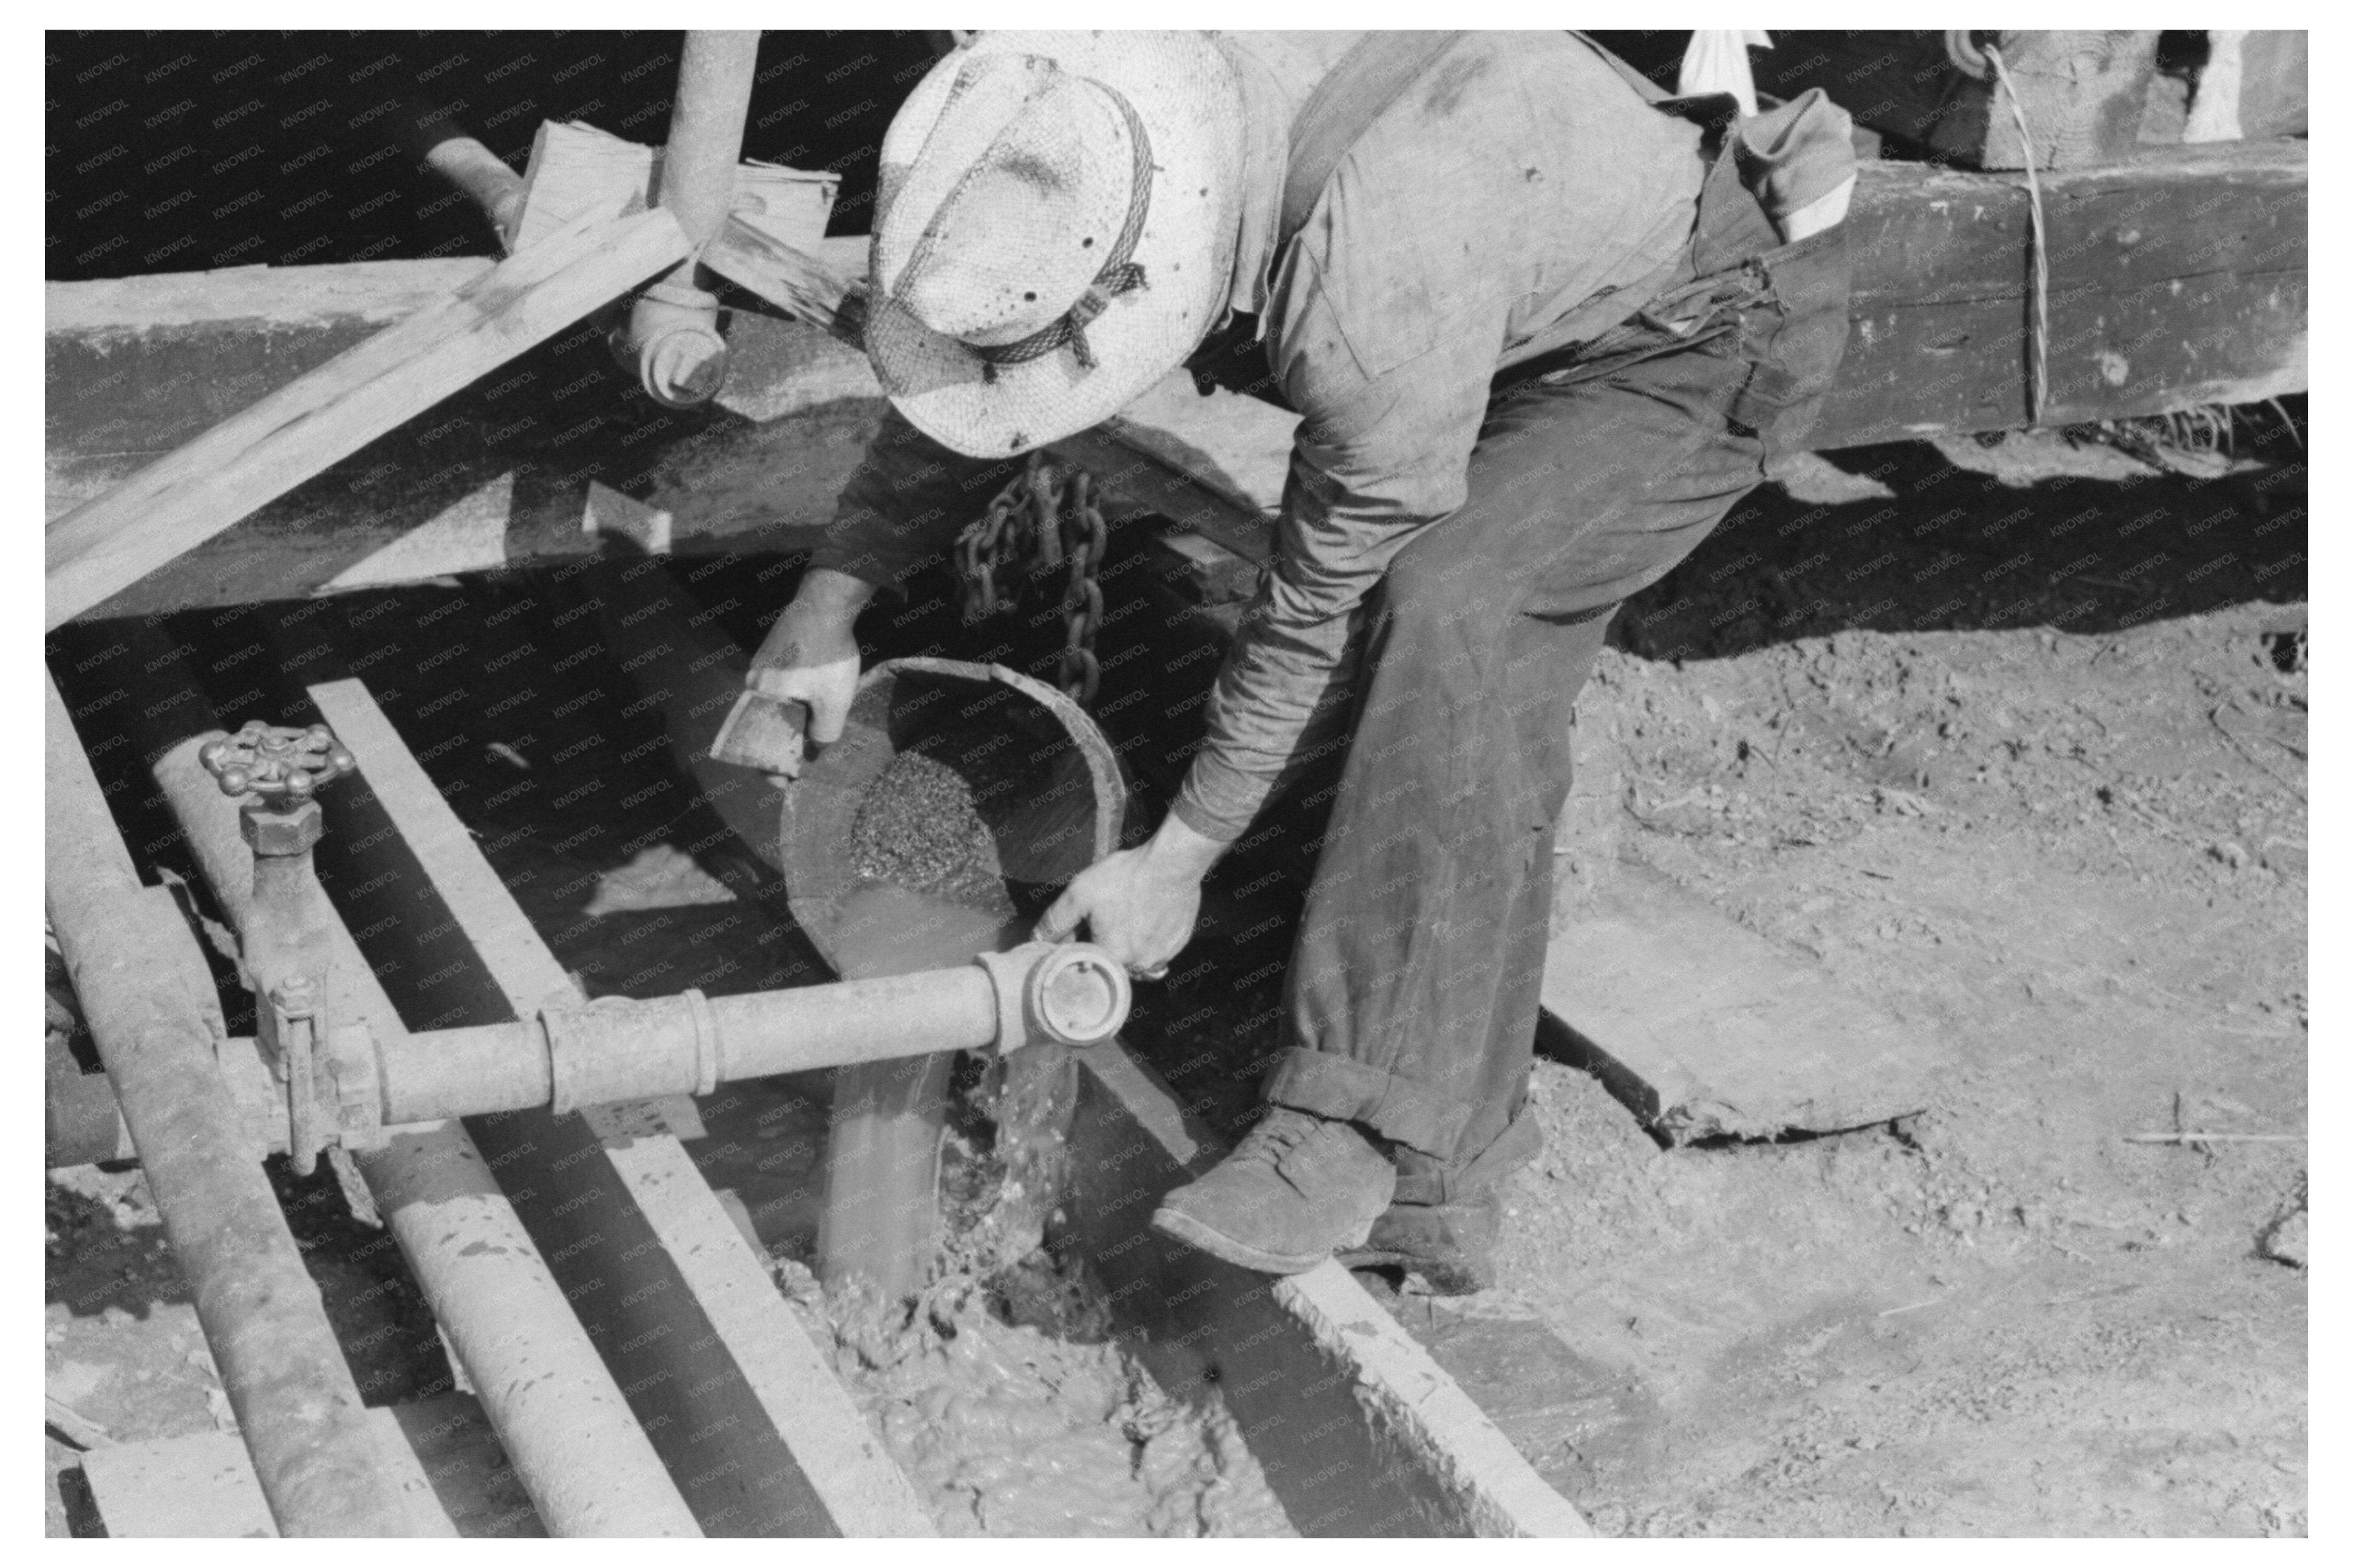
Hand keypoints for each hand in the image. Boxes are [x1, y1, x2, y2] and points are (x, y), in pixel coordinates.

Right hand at [746, 570, 871, 784]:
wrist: (827, 603)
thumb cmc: (828, 655)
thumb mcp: (833, 703)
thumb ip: (823, 735)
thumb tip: (814, 753)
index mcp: (760, 699)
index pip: (755, 745)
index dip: (771, 769)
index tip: (786, 784)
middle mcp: (753, 684)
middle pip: (763, 727)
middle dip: (781, 748)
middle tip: (802, 762)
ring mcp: (761, 666)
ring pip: (772, 707)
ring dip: (789, 723)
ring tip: (811, 735)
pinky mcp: (772, 653)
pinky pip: (778, 688)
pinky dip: (792, 703)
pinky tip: (812, 704)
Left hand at [1036, 813, 1226, 978]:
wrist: (1173, 863)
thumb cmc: (1125, 877)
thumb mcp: (1080, 894)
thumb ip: (1056, 921)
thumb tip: (1037, 940)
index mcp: (1112, 957)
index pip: (1086, 966)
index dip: (1080, 949)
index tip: (1081, 932)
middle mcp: (1139, 965)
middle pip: (1112, 965)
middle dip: (1104, 948)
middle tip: (1105, 920)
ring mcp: (1162, 957)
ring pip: (1136, 963)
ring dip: (1127, 949)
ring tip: (1125, 921)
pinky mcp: (1178, 945)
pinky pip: (1157, 953)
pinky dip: (1148, 942)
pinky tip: (1145, 919)